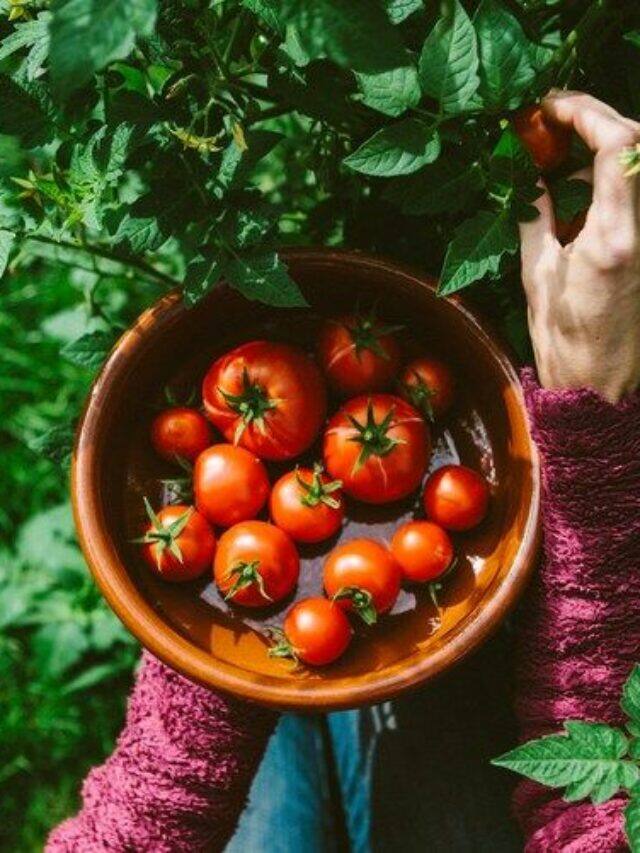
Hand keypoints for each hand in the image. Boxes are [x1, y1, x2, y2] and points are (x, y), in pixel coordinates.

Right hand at [520, 91, 639, 401]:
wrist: (602, 385)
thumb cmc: (565, 342)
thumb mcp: (536, 276)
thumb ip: (534, 216)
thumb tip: (528, 175)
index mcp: (612, 239)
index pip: (618, 145)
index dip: (585, 111)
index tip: (551, 108)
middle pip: (637, 145)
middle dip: (595, 124)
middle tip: (553, 131)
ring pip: (638, 168)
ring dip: (601, 155)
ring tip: (556, 173)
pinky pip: (635, 197)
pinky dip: (607, 185)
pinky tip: (576, 203)